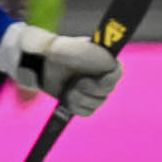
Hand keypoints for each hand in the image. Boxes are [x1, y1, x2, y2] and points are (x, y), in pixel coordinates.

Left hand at [0, 22, 120, 115]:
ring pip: (96, 104)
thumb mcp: (84, 49)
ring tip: (69, 86)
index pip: (117, 75)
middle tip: (78, 80)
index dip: (107, 80)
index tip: (96, 79)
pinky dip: (76, 105)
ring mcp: (93, 91)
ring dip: (80, 96)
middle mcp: (103, 77)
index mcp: (106, 62)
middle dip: (89, 89)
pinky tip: (68, 95)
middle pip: (106, 93)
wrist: (44, 62)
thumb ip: (102, 58)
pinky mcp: (82, 102)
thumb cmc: (64, 52)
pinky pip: (87, 112)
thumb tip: (113, 67)